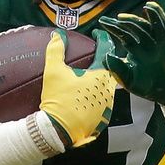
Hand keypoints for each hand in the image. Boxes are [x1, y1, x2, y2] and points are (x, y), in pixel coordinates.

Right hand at [38, 29, 118, 147]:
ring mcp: (107, 106)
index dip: (102, 39)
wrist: (58, 130)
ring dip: (100, 80)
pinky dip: (97, 96)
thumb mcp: (53, 71)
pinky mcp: (103, 118)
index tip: (98, 34)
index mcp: (100, 76)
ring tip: (90, 75)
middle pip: (110, 69)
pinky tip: (88, 96)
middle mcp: (108, 90)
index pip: (106, 50)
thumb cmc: (57, 99)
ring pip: (108, 87)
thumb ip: (56, 50)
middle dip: (103, 60)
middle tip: (94, 55)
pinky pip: (103, 103)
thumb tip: (57, 34)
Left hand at [98, 2, 164, 106]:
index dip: (114, 27)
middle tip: (120, 18)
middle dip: (129, 21)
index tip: (103, 22)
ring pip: (157, 25)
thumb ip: (118, 70)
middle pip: (139, 27)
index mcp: (136, 50)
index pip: (124, 34)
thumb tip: (107, 56)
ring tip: (148, 8)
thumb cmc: (151, 87)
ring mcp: (164, 42)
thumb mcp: (131, 82)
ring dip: (154, 15)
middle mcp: (149, 43)